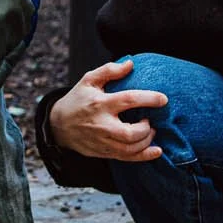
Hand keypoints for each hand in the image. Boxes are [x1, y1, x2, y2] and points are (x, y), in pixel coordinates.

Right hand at [46, 59, 167, 162]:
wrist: (59, 125)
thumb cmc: (78, 99)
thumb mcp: (88, 80)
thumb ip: (109, 70)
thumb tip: (130, 64)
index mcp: (100, 103)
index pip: (128, 100)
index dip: (149, 99)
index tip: (163, 99)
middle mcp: (101, 124)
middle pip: (130, 132)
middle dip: (146, 128)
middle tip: (150, 120)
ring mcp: (102, 141)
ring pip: (130, 148)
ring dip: (147, 141)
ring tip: (150, 131)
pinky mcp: (103, 152)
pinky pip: (127, 158)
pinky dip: (144, 156)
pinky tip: (156, 150)